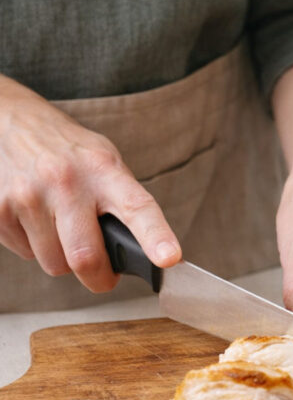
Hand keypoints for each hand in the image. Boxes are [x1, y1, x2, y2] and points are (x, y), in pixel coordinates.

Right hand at [0, 77, 180, 290]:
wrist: (9, 121)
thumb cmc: (67, 150)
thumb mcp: (104, 160)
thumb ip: (123, 200)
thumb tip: (142, 250)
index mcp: (104, 169)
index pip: (137, 207)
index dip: (156, 236)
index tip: (169, 259)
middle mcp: (66, 181)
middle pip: (85, 257)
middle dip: (98, 278)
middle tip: (103, 275)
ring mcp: (28, 195)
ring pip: (55, 263)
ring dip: (63, 258)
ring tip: (61, 227)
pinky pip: (26, 255)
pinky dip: (35, 247)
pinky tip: (35, 220)